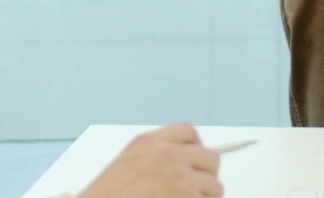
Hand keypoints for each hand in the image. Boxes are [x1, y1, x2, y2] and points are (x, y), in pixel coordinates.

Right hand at [78, 124, 222, 197]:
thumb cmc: (108, 195)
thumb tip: (187, 164)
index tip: (193, 161)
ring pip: (215, 186)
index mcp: (150, 142)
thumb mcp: (129, 163)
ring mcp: (181, 178)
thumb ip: (156, 157)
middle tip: (194, 189)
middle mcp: (169, 155)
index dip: (195, 148)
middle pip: (211, 157)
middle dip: (205, 174)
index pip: (189, 132)